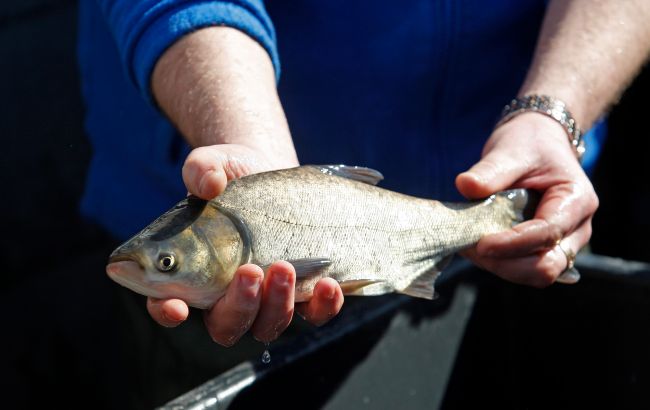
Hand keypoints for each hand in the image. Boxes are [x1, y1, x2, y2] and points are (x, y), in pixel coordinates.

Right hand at [146, 144, 343, 344]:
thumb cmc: (232, 174)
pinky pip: (314, 315)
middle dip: (239, 305)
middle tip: (249, 270)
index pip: (167, 305)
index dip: (167, 311)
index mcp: (190, 272)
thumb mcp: (215, 163)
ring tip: (285, 267)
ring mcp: (266, 300)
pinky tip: (329, 283)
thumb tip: (208, 184)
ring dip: (278, 305)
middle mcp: (225, 296)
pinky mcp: (303, 292)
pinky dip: (323, 307)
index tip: (177, 306)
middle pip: (226, 325)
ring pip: (269, 325)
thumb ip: (201, 169)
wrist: (273, 171)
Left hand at [455, 112, 598, 286]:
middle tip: (472, 247)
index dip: (512, 244)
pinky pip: (526, 269)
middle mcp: (577, 228)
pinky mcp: (545, 250)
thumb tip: (465, 185)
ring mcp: (564, 243)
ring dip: (501, 266)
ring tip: (470, 246)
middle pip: (547, 266)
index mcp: (576, 200)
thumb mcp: (511, 150)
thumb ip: (491, 170)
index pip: (548, 234)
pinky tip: (479, 247)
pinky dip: (502, 264)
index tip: (480, 244)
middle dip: (507, 264)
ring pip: (536, 274)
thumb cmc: (530, 144)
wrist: (539, 143)